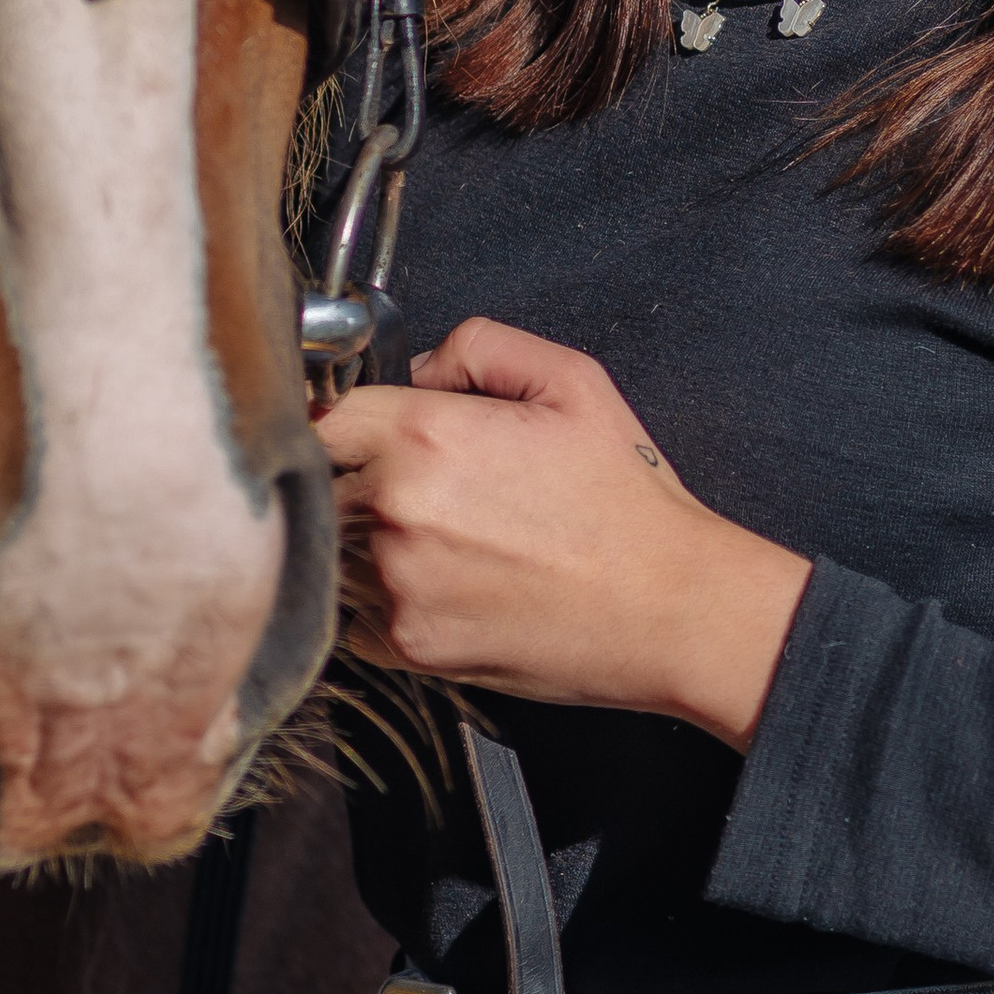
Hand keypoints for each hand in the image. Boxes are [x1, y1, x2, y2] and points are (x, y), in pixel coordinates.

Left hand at [317, 320, 809, 750]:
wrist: (669, 608)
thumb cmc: (626, 502)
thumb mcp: (571, 382)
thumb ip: (479, 347)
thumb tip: (417, 369)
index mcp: (424, 437)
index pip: (325, 416)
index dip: (345, 421)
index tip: (365, 434)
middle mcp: (396, 511)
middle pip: (324, 484)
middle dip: (359, 480)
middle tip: (430, 490)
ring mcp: (396, 584)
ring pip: (335, 550)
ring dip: (368, 543)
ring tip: (449, 542)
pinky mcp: (408, 646)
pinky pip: (356, 615)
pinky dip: (384, 602)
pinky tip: (448, 587)